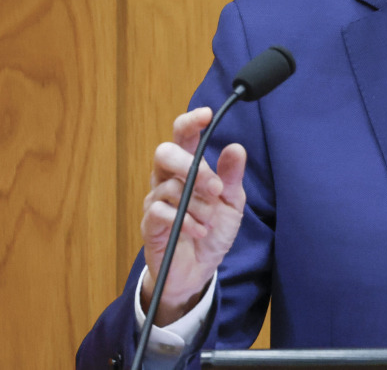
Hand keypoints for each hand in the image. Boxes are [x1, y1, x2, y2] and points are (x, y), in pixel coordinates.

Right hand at [139, 107, 246, 326]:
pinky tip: (199, 231)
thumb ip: (231, 177)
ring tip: (209, 221)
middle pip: (164, 153)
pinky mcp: (149, 224)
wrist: (198, 271)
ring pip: (169, 186)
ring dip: (197, 205)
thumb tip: (236, 148)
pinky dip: (185, 222)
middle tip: (214, 188)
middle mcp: (167, 179)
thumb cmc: (211, 231)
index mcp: (188, 168)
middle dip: (191, 166)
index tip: (206, 115)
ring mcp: (156, 200)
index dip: (190, 122)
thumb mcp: (231, 203)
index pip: (182, 136)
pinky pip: (161, 212)